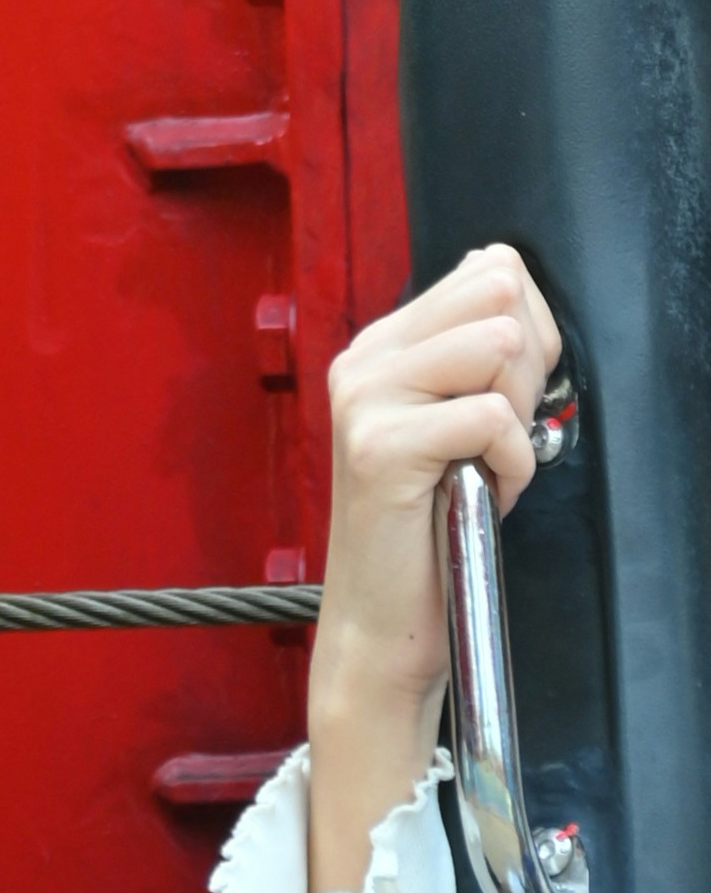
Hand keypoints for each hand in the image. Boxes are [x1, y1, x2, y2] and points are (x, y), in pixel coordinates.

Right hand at [304, 243, 560, 892]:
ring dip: (514, 420)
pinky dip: (508, 465)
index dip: (529, 333)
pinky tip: (478, 492)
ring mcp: (364, 399)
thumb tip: (503, 272)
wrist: (388, 622)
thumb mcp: (464, 422)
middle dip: (524, 371)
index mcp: (381, 344)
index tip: (504, 398)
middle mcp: (364, 360)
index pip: (488, 269)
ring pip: (494, 350)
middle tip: (492, 438)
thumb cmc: (431, 528)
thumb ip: (487, 349)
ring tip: (481, 466)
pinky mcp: (378, 447)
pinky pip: (489, 420)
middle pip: (497, 299)